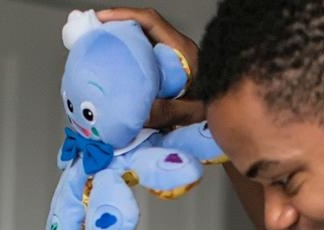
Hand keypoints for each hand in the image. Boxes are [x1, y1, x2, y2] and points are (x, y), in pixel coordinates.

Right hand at [97, 7, 205, 127]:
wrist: (231, 119)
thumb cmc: (216, 110)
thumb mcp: (193, 111)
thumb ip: (168, 112)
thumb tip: (138, 113)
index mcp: (183, 51)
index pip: (151, 21)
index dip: (125, 15)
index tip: (102, 20)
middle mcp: (177, 51)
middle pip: (144, 28)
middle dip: (117, 27)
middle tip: (93, 33)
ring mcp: (173, 61)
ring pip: (143, 43)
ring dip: (122, 44)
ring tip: (99, 49)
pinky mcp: (169, 73)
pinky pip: (146, 59)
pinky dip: (130, 60)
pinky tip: (116, 71)